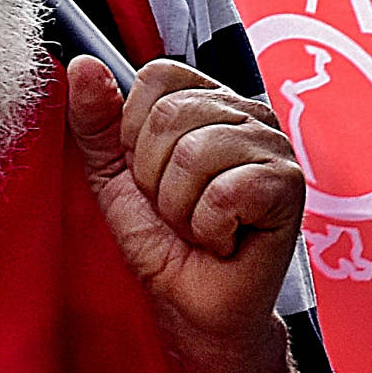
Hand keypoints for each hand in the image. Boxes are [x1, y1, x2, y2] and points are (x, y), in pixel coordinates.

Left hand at [66, 57, 302, 372]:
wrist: (192, 307)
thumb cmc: (163, 242)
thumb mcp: (112, 175)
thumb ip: (95, 120)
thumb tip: (82, 65)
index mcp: (209, 100)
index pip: (159, 76)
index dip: (135, 132)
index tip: (149, 173)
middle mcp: (249, 113)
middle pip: (172, 115)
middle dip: (155, 177)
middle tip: (177, 209)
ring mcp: (275, 146)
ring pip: (195, 154)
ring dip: (180, 207)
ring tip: (198, 225)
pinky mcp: (289, 186)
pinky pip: (223, 193)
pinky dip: (208, 228)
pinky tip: (224, 240)